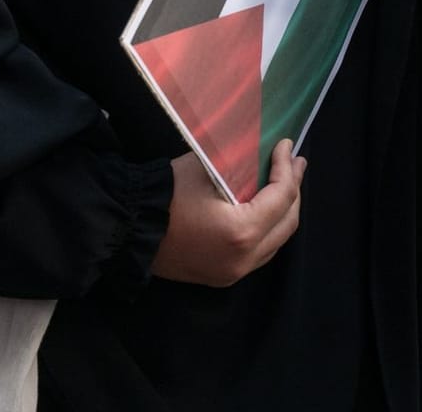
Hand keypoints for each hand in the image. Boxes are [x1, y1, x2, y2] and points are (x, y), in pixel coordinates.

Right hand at [151, 139, 305, 287]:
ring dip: (284, 211)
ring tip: (285, 183)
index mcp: (242, 232)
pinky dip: (268, 229)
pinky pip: (259, 252)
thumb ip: (242, 165)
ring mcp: (234, 273)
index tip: (286, 146)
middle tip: (294, 163)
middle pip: (287, 222)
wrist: (127, 230)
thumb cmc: (166, 194)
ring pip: (276, 241)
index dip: (287, 168)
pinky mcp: (223, 277)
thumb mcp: (207, 169)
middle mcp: (244, 259)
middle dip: (293, 189)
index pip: (281, 197)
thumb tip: (266, 155)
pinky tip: (267, 209)